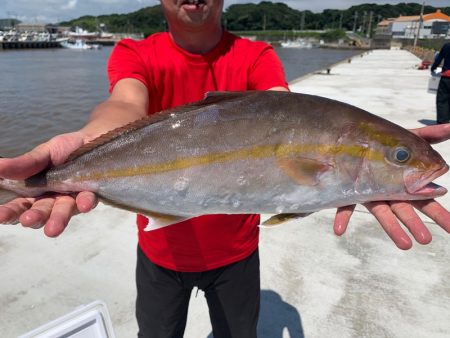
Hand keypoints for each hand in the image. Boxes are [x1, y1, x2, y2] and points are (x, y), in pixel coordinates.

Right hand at [0, 132, 97, 236]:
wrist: (94, 140)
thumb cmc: (65, 149)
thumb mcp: (43, 154)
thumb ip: (24, 164)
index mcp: (35, 192)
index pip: (19, 206)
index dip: (9, 212)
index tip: (0, 215)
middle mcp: (53, 200)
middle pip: (40, 213)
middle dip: (33, 218)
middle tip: (27, 220)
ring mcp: (72, 200)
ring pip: (63, 212)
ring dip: (58, 219)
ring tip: (52, 229)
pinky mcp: (91, 196)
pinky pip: (87, 201)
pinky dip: (85, 203)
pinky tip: (83, 205)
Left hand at [333, 125, 449, 248]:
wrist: (359, 144)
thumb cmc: (386, 145)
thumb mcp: (409, 138)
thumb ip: (430, 135)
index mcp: (404, 183)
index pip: (426, 200)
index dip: (440, 214)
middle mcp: (389, 192)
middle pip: (405, 210)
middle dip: (415, 224)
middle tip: (425, 239)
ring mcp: (370, 194)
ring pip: (381, 213)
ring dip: (391, 228)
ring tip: (404, 245)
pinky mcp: (350, 193)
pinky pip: (345, 206)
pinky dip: (342, 217)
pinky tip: (338, 230)